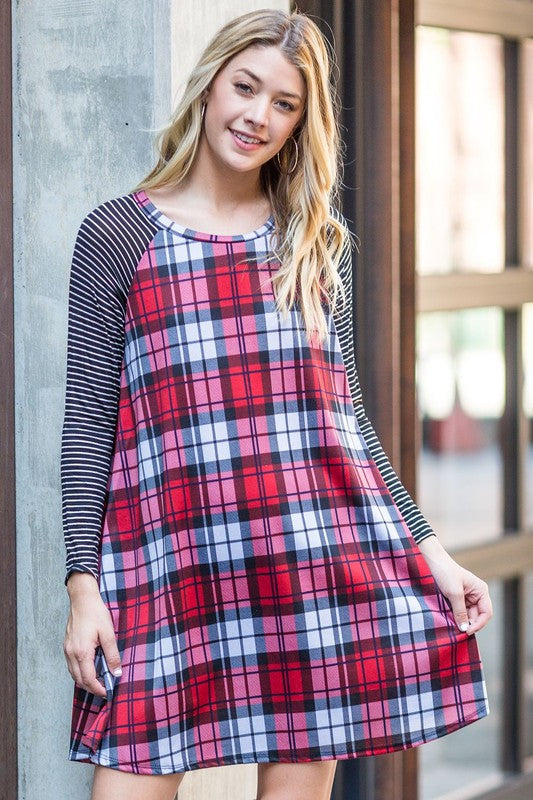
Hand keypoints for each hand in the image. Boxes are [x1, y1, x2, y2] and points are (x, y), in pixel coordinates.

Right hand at [63, 572, 121, 697]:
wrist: (82, 599)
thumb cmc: (95, 614)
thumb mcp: (108, 633)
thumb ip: (112, 655)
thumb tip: (116, 673)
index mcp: (82, 652)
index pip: (89, 679)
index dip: (98, 688)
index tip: (108, 692)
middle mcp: (71, 653)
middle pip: (79, 680)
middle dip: (92, 688)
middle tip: (105, 689)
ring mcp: (67, 650)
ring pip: (74, 674)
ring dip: (85, 681)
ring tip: (99, 681)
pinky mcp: (67, 645)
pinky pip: (71, 665)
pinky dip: (80, 672)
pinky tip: (90, 668)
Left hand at [416, 535, 492, 635]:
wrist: (431, 562)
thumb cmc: (445, 572)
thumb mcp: (454, 593)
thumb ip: (460, 612)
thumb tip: (465, 629)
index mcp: (481, 591)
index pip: (486, 613)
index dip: (479, 624)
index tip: (466, 631)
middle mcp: (477, 595)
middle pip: (477, 616)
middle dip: (468, 624)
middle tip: (457, 631)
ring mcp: (467, 597)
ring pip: (467, 616)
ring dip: (460, 621)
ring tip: (451, 624)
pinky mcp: (457, 599)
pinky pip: (459, 612)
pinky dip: (455, 617)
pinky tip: (448, 619)